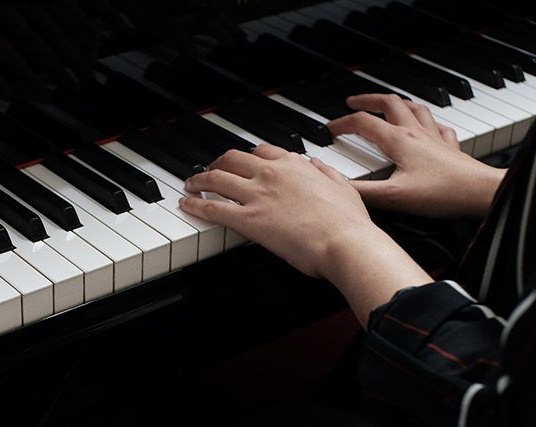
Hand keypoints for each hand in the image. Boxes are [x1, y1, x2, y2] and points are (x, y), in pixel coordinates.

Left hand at [177, 144, 432, 325]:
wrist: (346, 243)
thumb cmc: (349, 222)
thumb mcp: (344, 187)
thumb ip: (326, 173)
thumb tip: (316, 164)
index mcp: (295, 165)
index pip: (262, 151)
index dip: (247, 156)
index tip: (241, 161)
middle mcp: (272, 174)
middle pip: (233, 158)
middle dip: (217, 162)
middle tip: (209, 170)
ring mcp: (258, 195)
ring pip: (217, 178)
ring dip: (199, 179)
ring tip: (190, 184)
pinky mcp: (249, 220)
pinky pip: (213, 207)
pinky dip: (195, 204)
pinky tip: (186, 204)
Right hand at [329, 94, 506, 218]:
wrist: (480, 193)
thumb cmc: (443, 193)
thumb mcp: (395, 197)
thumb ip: (362, 192)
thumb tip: (337, 186)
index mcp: (400, 141)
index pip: (363, 123)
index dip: (342, 123)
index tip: (330, 129)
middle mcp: (417, 133)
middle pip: (389, 103)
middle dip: (368, 100)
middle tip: (354, 102)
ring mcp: (435, 138)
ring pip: (414, 108)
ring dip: (397, 103)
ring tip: (387, 104)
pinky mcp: (451, 148)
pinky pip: (439, 126)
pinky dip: (428, 121)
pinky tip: (429, 126)